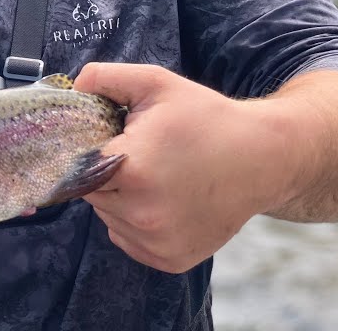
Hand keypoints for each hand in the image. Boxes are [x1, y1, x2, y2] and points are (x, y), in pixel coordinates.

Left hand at [73, 63, 285, 273]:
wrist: (263, 157)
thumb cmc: (207, 118)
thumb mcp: (156, 84)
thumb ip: (106, 78)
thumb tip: (74, 88)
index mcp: (132, 169)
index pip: (78, 165)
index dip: (92, 150)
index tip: (112, 141)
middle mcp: (142, 214)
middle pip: (92, 193)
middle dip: (106, 173)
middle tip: (142, 155)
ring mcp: (156, 241)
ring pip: (108, 217)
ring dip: (120, 199)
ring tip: (158, 176)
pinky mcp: (170, 260)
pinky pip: (128, 240)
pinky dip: (136, 223)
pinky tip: (164, 200)